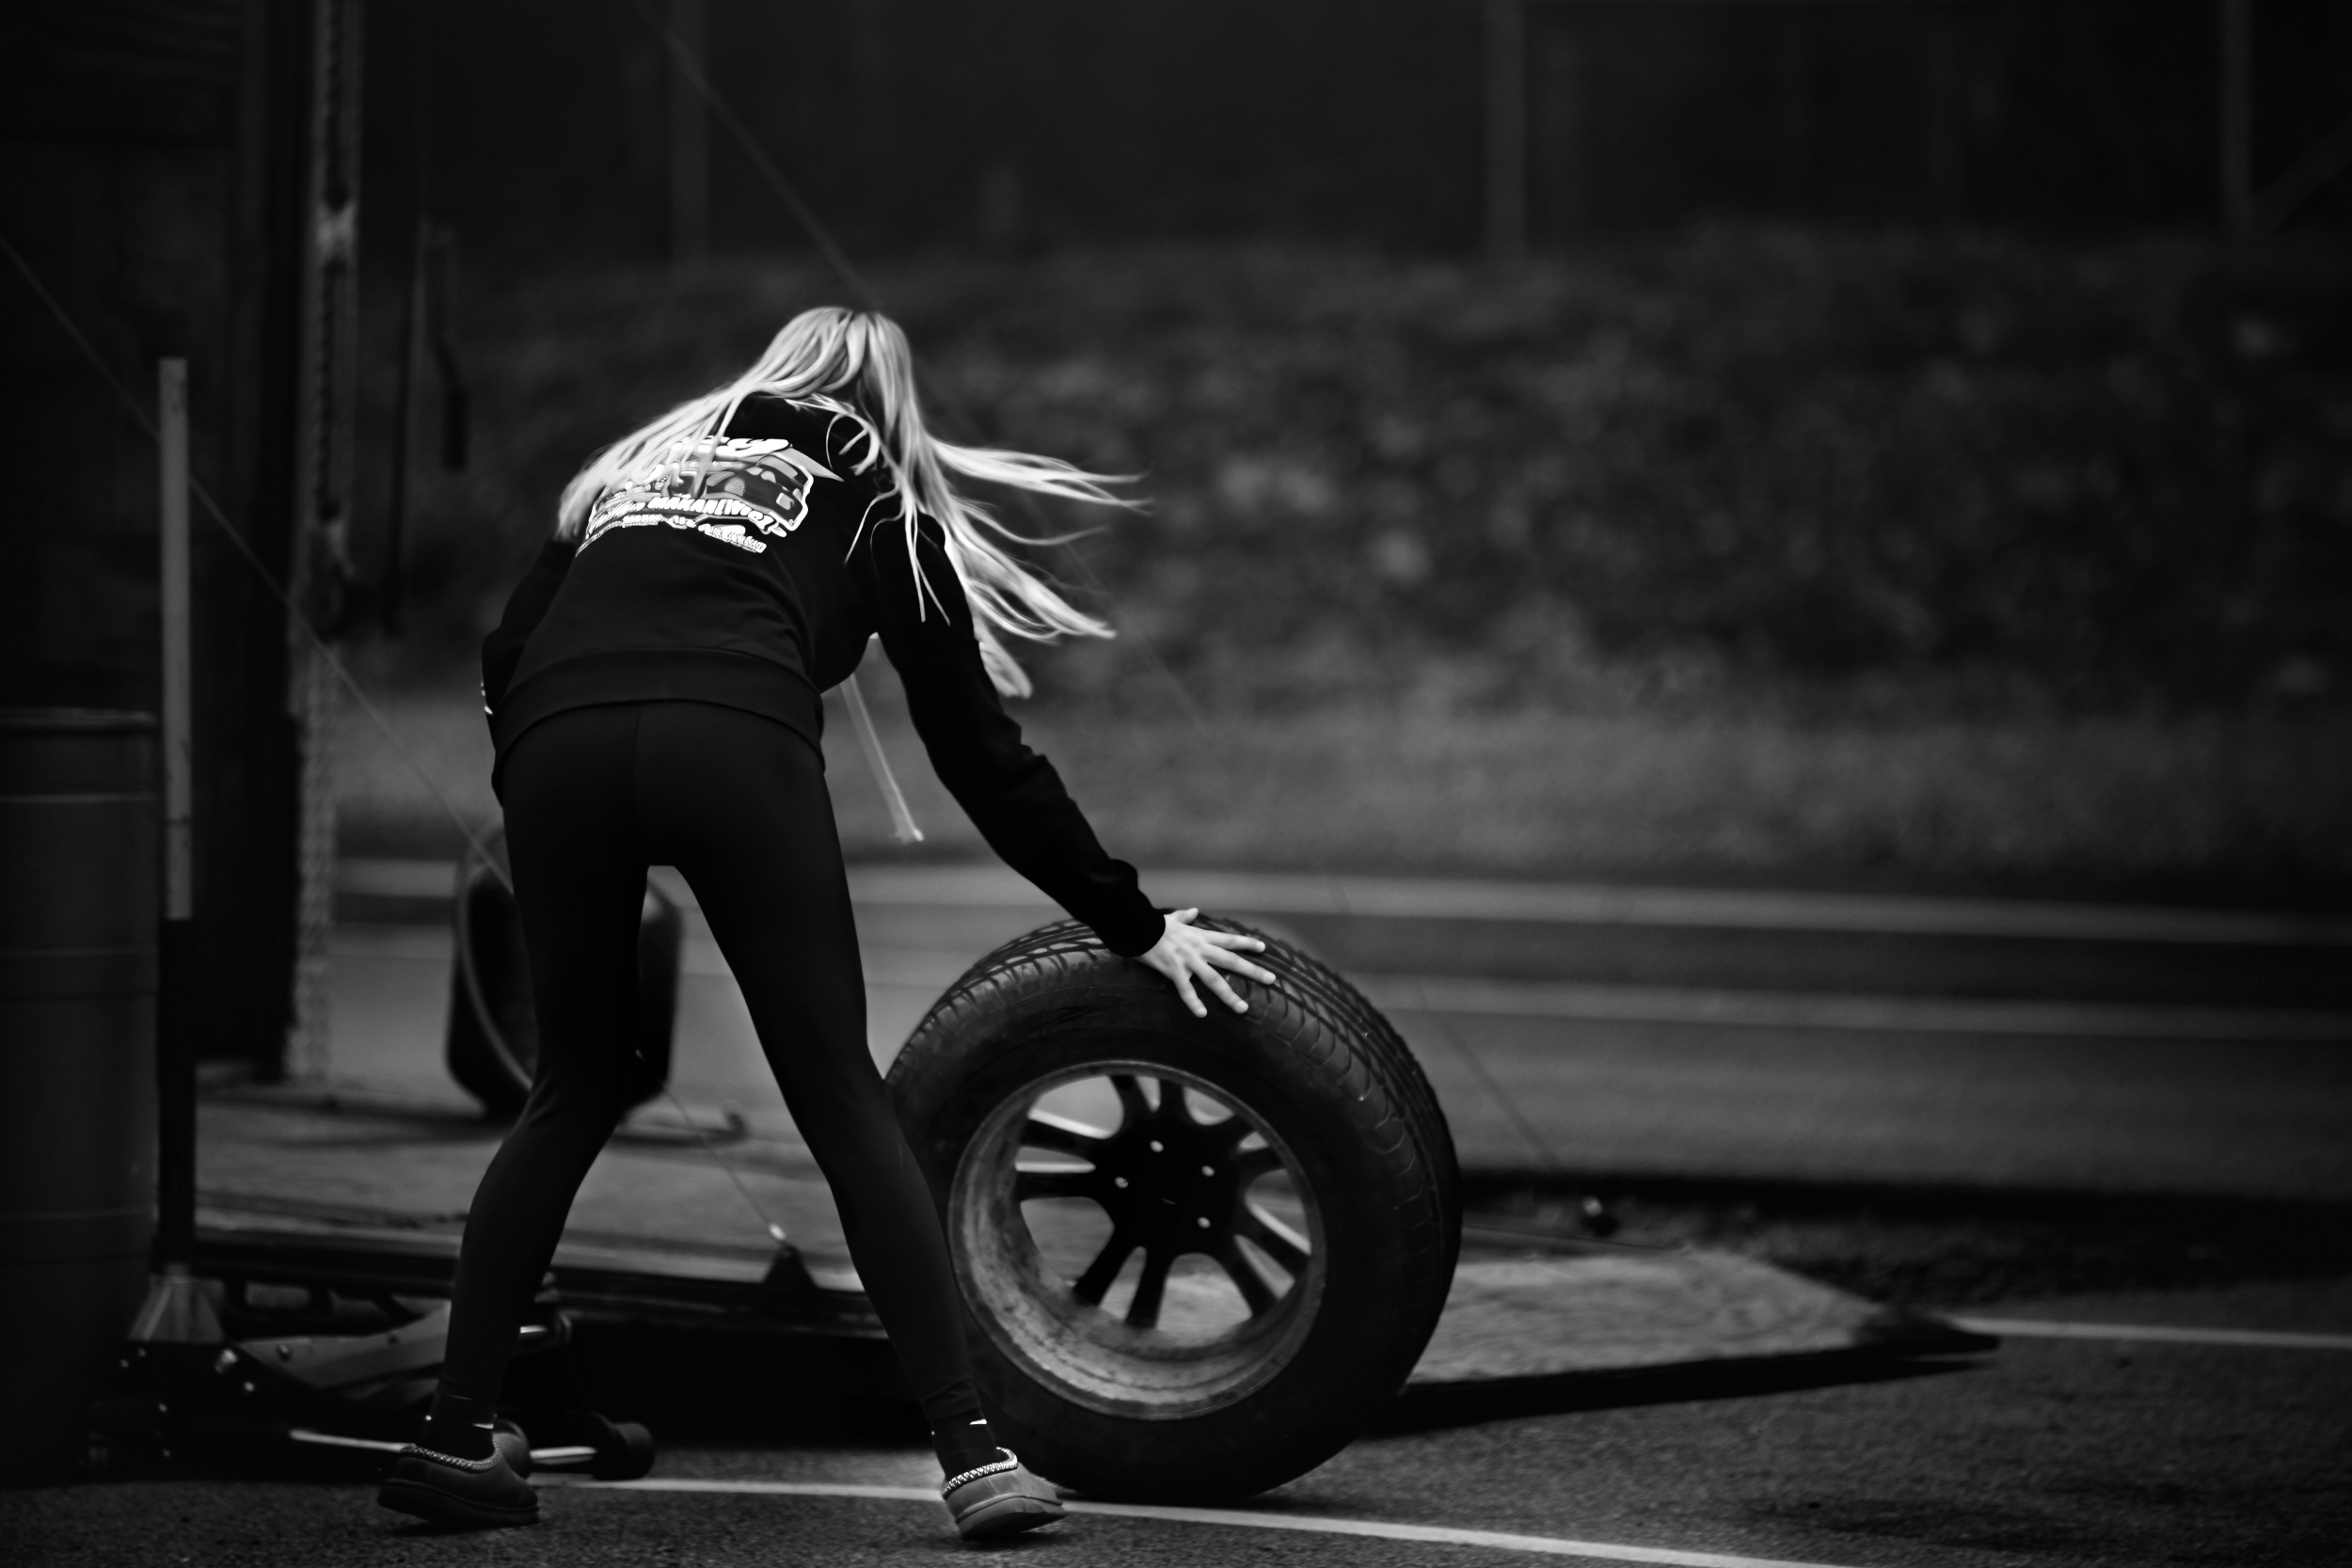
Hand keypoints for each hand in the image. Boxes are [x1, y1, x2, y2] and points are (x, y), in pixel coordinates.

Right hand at [1138, 909, 1275, 1017]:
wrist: (1137, 927)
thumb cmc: (1154, 924)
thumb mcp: (1173, 919)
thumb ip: (1186, 916)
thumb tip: (1194, 910)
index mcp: (1200, 936)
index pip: (1229, 939)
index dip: (1247, 943)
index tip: (1264, 949)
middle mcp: (1199, 949)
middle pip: (1231, 960)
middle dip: (1252, 971)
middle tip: (1271, 980)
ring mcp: (1188, 961)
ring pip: (1214, 980)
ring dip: (1230, 995)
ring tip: (1243, 1008)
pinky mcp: (1174, 971)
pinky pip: (1186, 990)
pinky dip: (1193, 1002)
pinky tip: (1202, 1014)